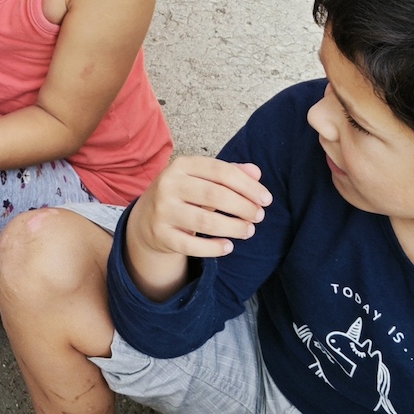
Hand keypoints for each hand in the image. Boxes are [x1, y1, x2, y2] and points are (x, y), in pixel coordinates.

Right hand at [135, 155, 272, 259]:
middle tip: (258, 216)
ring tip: (248, 230)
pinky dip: (214, 248)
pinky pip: (192, 245)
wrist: (146, 220)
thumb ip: (229, 173)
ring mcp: (162, 210)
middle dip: (243, 207)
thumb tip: (255, 172)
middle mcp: (168, 184)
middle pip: (215, 195)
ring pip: (206, 221)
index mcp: (181, 165)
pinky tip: (228, 246)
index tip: (266, 200)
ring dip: (234, 228)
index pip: (221, 171)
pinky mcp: (161, 234)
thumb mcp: (202, 179)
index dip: (248, 186)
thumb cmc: (183, 195)